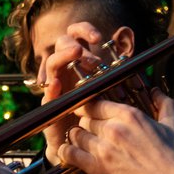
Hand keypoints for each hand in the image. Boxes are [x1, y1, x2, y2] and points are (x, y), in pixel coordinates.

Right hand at [39, 22, 109, 164]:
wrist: (84, 143)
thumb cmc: (98, 111)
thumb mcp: (110, 86)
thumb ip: (116, 68)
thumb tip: (126, 48)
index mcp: (79, 60)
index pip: (76, 34)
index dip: (84, 30)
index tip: (99, 38)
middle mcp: (65, 68)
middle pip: (61, 44)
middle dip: (75, 45)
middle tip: (89, 55)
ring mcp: (55, 85)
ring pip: (51, 63)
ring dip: (63, 56)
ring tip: (76, 54)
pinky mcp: (50, 104)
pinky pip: (47, 92)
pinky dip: (51, 86)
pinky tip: (56, 83)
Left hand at [58, 88, 173, 173]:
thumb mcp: (171, 125)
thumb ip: (164, 104)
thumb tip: (156, 91)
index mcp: (129, 114)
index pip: (95, 103)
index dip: (89, 109)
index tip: (87, 113)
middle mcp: (113, 128)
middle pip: (84, 119)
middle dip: (86, 125)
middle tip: (90, 133)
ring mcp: (103, 148)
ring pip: (76, 134)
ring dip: (77, 139)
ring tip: (83, 145)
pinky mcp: (97, 167)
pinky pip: (70, 154)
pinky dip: (68, 153)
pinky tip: (71, 155)